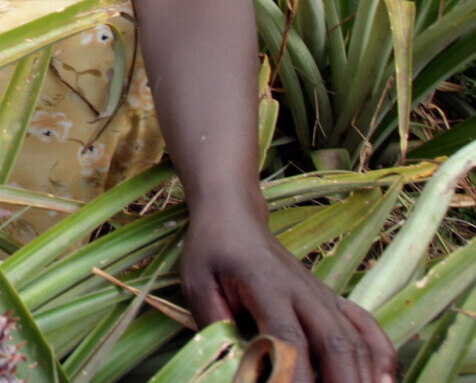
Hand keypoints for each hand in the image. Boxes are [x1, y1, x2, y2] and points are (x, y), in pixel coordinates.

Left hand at [181, 208, 395, 382]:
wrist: (236, 219)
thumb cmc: (213, 254)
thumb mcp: (198, 284)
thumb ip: (214, 324)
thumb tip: (230, 365)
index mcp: (267, 287)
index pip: (288, 339)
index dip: (294, 377)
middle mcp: (304, 292)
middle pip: (334, 345)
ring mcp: (324, 296)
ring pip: (355, 342)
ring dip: (361, 379)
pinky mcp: (335, 300)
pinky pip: (368, 328)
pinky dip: (383, 356)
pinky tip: (387, 382)